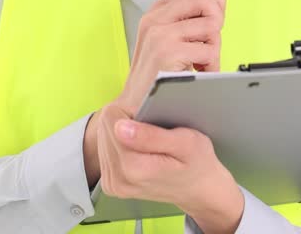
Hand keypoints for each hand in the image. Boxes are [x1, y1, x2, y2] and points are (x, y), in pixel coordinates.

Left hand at [94, 101, 243, 230]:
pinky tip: (139, 150)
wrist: (198, 189)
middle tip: (152, 131)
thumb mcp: (186, 142)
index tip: (150, 119)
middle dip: (126, 121)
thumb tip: (120, 127)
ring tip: (147, 141)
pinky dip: (120, 145)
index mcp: (134, 168)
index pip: (112, 117)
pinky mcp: (110, 184)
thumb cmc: (197, 162)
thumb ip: (152, 135)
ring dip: (122, 133)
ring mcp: (113, 184)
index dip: (130, 111)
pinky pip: (105, 151)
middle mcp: (118, 179)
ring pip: (103, 137)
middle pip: (105, 127)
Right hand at [115, 0, 225, 112]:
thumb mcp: (174, 34)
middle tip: (209, 38)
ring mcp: (160, 34)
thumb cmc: (157, 73)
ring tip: (201, 60)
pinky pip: (209, 50)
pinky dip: (211, 65)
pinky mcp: (167, 53)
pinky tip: (198, 72)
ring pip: (211, 24)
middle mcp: (156, 18)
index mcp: (159, 11)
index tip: (214, 16)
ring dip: (214, 46)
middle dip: (218, 18)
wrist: (135, 105)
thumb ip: (194, 9)